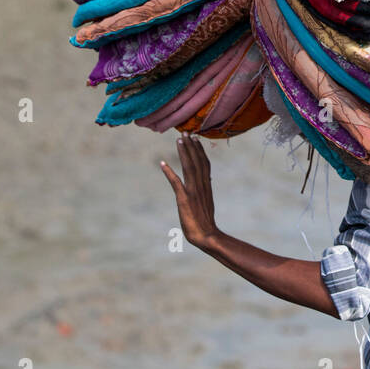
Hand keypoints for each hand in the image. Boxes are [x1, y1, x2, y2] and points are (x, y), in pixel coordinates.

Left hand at [160, 135, 218, 249]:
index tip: (195, 138)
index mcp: (206, 186)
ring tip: (179, 140)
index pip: (204, 163)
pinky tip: (162, 163)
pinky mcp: (184, 199)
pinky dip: (169, 172)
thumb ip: (205, 189)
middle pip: (197, 161)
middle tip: (186, 132)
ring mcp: (193, 192)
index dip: (199, 150)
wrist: (207, 236)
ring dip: (184, 152)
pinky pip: (176, 183)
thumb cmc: (205, 223)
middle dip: (191, 146)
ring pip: (189, 167)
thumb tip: (207, 180)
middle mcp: (201, 185)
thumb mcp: (207, 202)